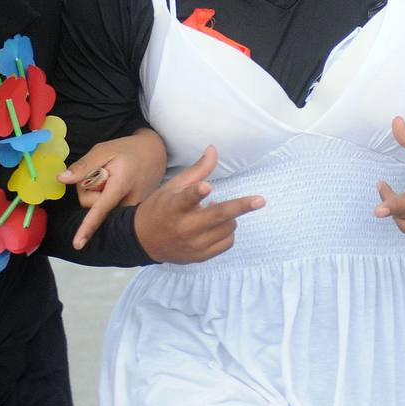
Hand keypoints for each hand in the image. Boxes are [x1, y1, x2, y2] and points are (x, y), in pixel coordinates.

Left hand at [62, 129, 168, 249]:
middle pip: (92, 206)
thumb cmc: (129, 150)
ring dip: (97, 194)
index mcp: (120, 185)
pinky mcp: (132, 214)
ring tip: (112, 177)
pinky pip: (108, 210)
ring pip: (99, 209)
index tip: (78, 244)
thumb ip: (83, 166)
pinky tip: (116, 185)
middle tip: (102, 172)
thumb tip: (61, 179)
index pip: (100, 209)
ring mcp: (132, 210)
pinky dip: (105, 198)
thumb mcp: (104, 150)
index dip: (87, 227)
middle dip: (88, 190)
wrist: (156, 154)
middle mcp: (128, 203)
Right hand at [133, 146, 264, 263]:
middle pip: (217, 216)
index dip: (196, 192)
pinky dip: (228, 232)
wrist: (144, 240)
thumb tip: (213, 149)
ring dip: (230, 217)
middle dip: (240, 207)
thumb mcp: (173, 186)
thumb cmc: (160, 208)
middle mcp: (184, 227)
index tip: (207, 187)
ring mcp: (193, 244)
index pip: (186, 198)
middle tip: (260, 200)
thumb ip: (197, 171)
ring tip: (216, 210)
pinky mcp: (200, 256)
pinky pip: (226, 243)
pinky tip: (218, 225)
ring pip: (226, 228)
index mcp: (174, 206)